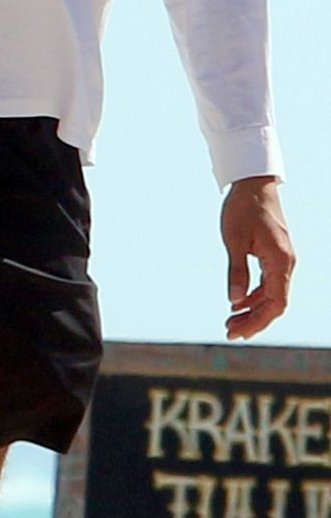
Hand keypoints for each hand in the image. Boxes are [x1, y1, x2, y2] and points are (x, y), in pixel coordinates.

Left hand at [222, 175, 293, 338]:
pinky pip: (269, 283)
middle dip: (254, 320)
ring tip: (230, 321)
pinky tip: (237, 303)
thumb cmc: (243, 209)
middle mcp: (287, 264)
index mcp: (281, 261)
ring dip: (253, 309)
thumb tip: (234, 301)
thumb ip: (236, 271)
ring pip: (272, 295)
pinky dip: (254, 295)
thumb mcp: (234, 240)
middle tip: (229, 332)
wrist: (254, 184)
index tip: (237, 333)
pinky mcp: (276, 256)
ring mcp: (283, 260)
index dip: (257, 321)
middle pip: (275, 304)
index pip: (275, 303)